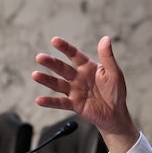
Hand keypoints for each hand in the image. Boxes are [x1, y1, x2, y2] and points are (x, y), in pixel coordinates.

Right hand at [32, 36, 139, 152]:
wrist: (116, 114)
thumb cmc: (116, 92)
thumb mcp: (114, 73)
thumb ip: (108, 57)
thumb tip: (106, 38)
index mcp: (88, 67)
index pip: (75, 55)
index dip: (65, 48)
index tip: (54, 41)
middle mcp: (78, 77)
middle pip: (62, 68)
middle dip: (51, 63)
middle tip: (40, 57)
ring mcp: (75, 91)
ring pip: (58, 84)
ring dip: (46, 80)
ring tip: (35, 75)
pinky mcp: (74, 104)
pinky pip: (60, 102)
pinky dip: (50, 102)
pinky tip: (39, 100)